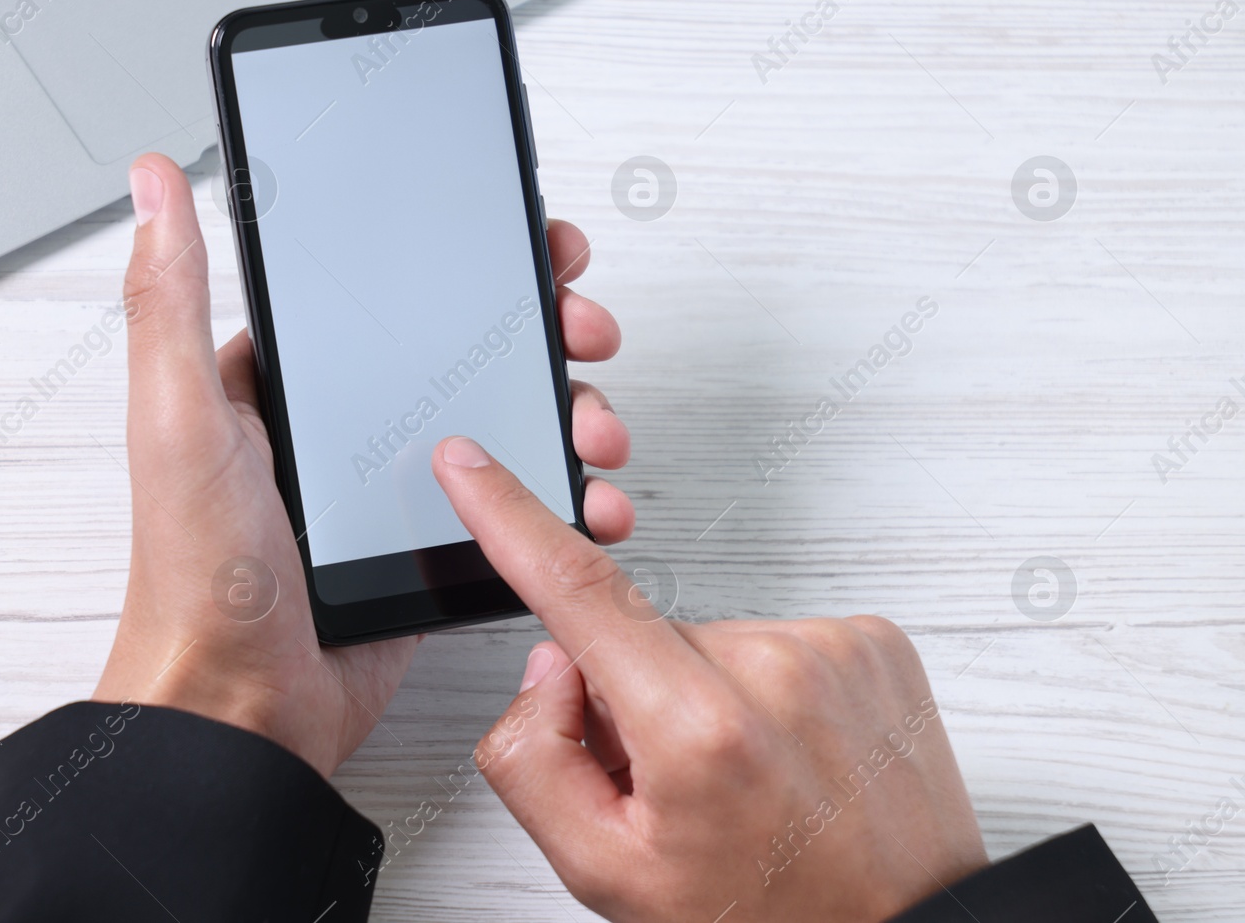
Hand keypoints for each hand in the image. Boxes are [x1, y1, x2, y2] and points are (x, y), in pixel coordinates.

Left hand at [92, 153, 636, 776]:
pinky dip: (566, 493)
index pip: (395, 289)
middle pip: (471, 347)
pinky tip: (589, 494)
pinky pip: (516, 502)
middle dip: (544, 331)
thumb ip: (172, 296)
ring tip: (594, 427)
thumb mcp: (178, 417)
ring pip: (507, 421)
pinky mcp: (434, 547)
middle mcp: (349, 425)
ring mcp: (398, 486)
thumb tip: (154, 183)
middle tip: (584, 328)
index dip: (472, 259)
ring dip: (568, 409)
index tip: (534, 246)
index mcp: (291, 380)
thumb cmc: (196, 576)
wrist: (240, 711)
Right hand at [431, 438, 988, 921]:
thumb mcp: (607, 873)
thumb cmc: (768, 914)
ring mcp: (830, 648)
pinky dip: (763, 688)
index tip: (470, 464)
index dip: (509, 516)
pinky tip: (789, 752)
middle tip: (677, 782)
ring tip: (749, 777)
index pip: (578, 590)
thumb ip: (536, 760)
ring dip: (704, 694)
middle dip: (633, 695)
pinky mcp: (871, 640)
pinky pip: (772, 640)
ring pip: (707, 641)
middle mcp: (771, 668)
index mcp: (697, 730)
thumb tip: (553, 668)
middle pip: (639, 635)